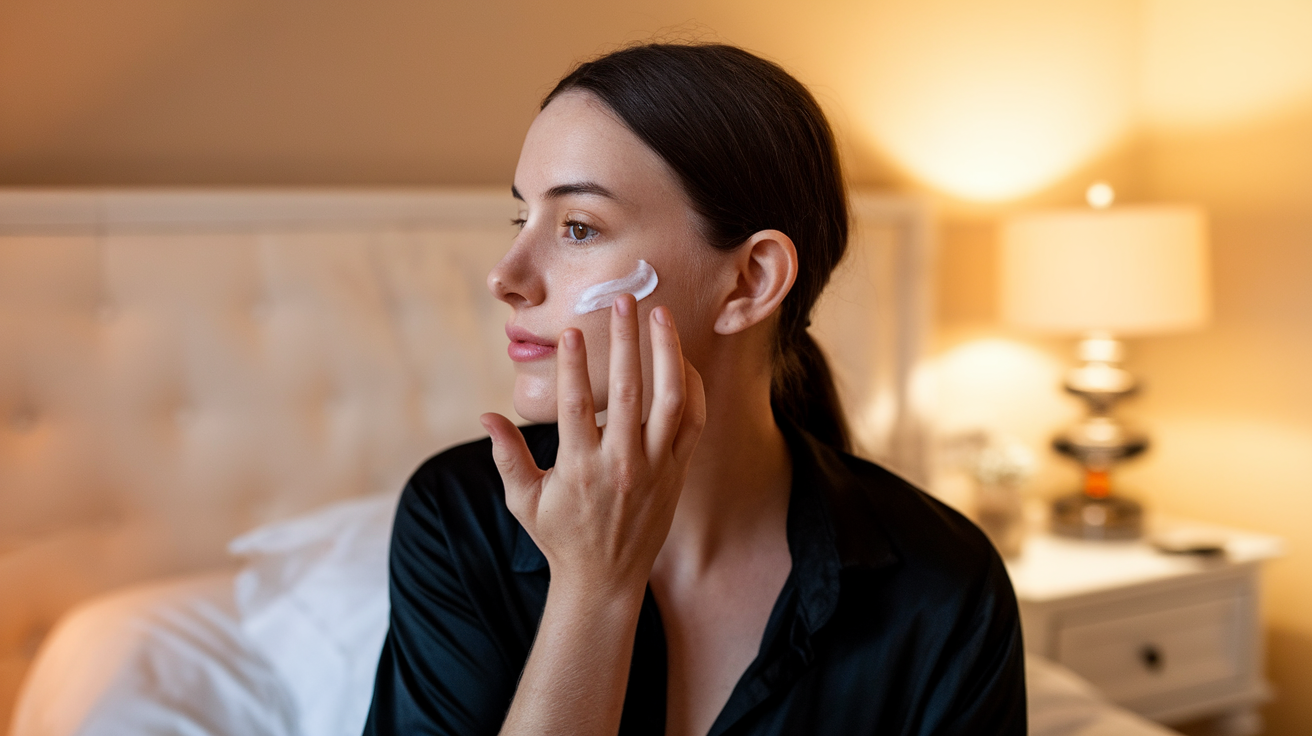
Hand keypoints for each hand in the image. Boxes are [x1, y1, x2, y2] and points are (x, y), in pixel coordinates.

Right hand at [480, 295, 705, 597]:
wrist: (605, 581)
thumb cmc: (560, 538)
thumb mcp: (523, 501)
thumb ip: (506, 455)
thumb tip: (486, 415)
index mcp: (579, 468)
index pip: (577, 406)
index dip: (575, 366)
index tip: (574, 331)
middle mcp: (621, 464)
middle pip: (629, 391)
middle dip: (626, 341)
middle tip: (624, 300)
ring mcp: (655, 467)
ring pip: (670, 400)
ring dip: (667, 353)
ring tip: (662, 316)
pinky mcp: (677, 472)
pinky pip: (692, 421)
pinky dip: (690, 387)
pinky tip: (680, 359)